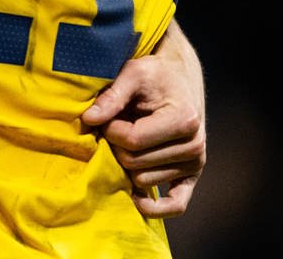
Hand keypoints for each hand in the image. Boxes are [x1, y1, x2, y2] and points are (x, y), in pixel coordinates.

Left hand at [83, 54, 205, 217]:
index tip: (105, 115)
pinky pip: (176, 204)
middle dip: (116, 145)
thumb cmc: (154, 74)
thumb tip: (88, 119)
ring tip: (130, 137)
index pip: (132, 141)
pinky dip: (155, 208)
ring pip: (144, 180)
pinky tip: (136, 199)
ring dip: (127, 162)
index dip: (109, 129)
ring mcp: (194, 163)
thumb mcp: (133, 73)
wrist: (179, 79)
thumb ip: (111, 96)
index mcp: (183, 120)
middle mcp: (194, 146)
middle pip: (135, 162)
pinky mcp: (192, 175)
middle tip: (115, 125)